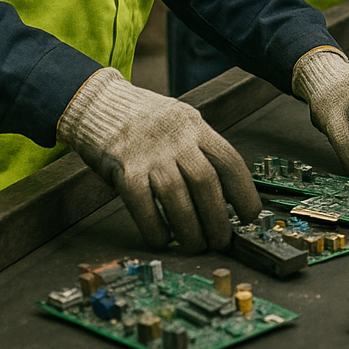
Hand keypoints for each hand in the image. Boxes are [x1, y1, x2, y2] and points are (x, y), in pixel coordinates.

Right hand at [57, 68, 259, 251]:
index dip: (244, 192)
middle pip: (206, 182)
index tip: (250, 215)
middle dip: (218, 218)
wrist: (97, 103)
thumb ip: (200, 146)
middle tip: (222, 240)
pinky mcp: (124, 170)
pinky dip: (156, 228)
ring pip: (178, 198)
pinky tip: (163, 238)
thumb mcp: (180, 118)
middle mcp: (176, 138)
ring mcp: (150, 154)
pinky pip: (144, 206)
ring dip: (190, 229)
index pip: (229, 160)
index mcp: (195, 126)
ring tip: (197, 245)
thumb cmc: (142, 115)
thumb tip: (224, 188)